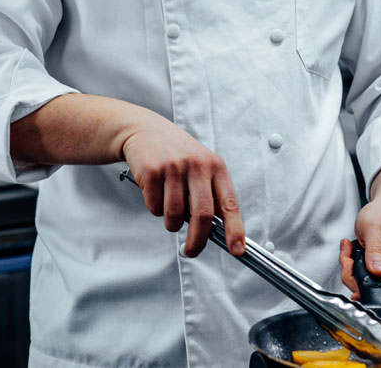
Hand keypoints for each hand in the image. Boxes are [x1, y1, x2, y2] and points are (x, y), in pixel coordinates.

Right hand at [119, 111, 244, 258]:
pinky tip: (154, 192)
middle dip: (198, 240)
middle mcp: (197, 166)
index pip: (230, 203)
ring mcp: (174, 168)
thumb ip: (210, 194)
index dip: (235, 229)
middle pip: (203, 215)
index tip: (237, 249)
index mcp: (215, 166)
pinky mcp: (152, 171)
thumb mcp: (200, 166)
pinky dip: (154, 209)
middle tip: (191, 251)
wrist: (143, 130)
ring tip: (169, 212)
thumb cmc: (175, 153)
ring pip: (176, 215)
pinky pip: (155, 207)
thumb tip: (217, 231)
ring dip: (172, 223)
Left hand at [339, 162, 380, 301]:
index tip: (355, 274)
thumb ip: (376, 251)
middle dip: (355, 277)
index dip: (373, 292)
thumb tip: (378, 272)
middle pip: (378, 293)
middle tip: (348, 256)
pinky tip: (352, 252)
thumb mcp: (375, 228)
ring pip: (368, 287)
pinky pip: (365, 279)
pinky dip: (353, 268)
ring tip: (349, 250)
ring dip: (351, 271)